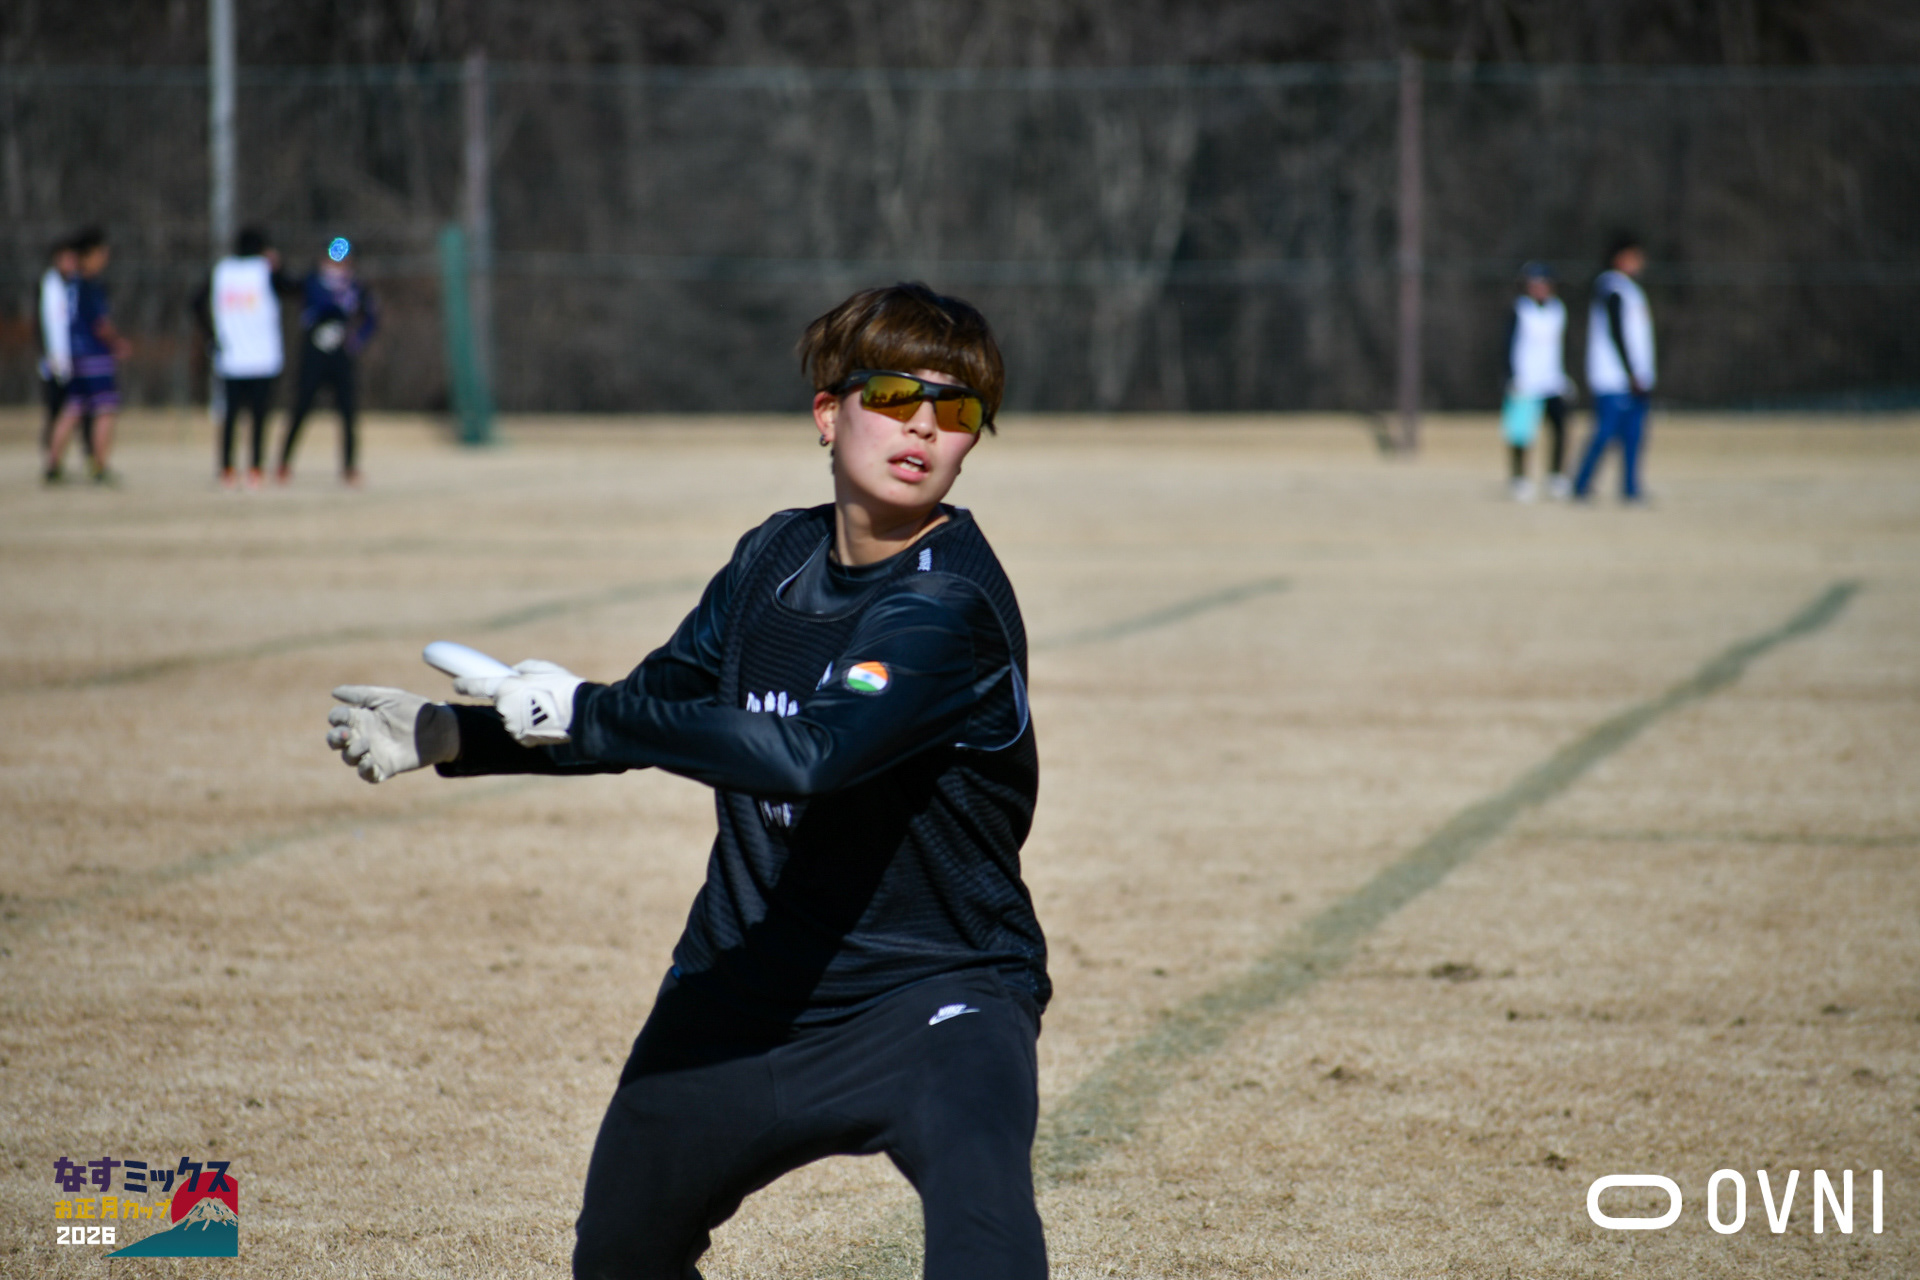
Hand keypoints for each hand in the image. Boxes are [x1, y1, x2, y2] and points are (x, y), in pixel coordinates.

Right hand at [327, 686, 459, 782]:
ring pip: (349, 758)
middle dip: (334, 738)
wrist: (437, 727)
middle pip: (336, 741)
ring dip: (351, 752)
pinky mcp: (385, 766)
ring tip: (365, 743)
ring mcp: (372, 752)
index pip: (337, 718)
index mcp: (361, 717)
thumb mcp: (387, 696)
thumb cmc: (413, 709)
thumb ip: (362, 694)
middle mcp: (363, 735)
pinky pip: (367, 774)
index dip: (336, 717)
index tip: (345, 715)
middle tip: (345, 734)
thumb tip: (334, 692)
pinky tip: (370, 762)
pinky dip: (364, 770)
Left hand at [454, 659, 584, 745]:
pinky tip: (545, 720)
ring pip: (512, 717)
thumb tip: (513, 673)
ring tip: (545, 708)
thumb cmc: (562, 687)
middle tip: (534, 695)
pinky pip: (521, 730)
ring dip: (522, 712)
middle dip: (513, 699)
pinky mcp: (522, 739)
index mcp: (506, 688)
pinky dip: (530, 725)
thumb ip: (522, 669)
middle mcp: (504, 709)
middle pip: (502, 702)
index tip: (456, 684)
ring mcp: (512, 727)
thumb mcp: (542, 668)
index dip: (464, 685)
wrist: (579, 714)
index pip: (476, 686)